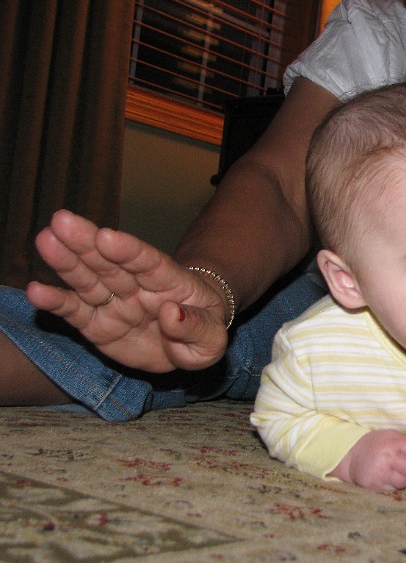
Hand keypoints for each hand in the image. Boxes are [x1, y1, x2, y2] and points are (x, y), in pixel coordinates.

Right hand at [26, 209, 230, 372]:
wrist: (188, 341)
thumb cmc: (203, 330)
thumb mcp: (213, 338)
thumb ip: (196, 327)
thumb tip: (171, 314)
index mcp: (171, 282)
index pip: (150, 263)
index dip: (129, 251)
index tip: (107, 237)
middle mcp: (138, 287)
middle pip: (111, 263)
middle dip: (87, 243)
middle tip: (63, 221)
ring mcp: (115, 304)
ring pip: (89, 280)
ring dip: (66, 262)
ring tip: (46, 240)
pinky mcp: (97, 324)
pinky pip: (76, 312)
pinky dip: (56, 302)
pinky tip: (35, 290)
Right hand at [332, 430, 405, 490]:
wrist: (351, 457)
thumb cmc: (377, 446)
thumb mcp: (394, 438)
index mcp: (393, 441)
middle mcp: (387, 456)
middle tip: (403, 466)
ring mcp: (380, 471)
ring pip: (403, 481)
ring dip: (401, 479)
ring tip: (391, 471)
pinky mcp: (374, 485)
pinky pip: (393, 489)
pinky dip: (391, 485)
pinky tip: (384, 477)